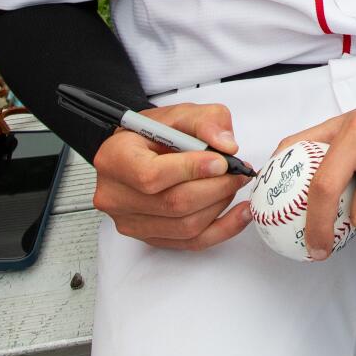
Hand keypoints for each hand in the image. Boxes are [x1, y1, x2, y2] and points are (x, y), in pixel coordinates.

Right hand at [90, 102, 249, 250]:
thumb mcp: (178, 113)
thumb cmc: (154, 133)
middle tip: (239, 172)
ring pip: (186, 226)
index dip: (192, 170)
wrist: (139, 152)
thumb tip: (226, 146)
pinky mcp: (149, 238)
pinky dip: (222, 229)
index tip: (221, 161)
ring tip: (234, 184)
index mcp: (115, 160)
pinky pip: (191, 242)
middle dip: (216, 188)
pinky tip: (240, 214)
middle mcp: (116, 196)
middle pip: (174, 204)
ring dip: (220, 205)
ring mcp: (130, 222)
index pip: (152, 175)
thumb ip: (205, 121)